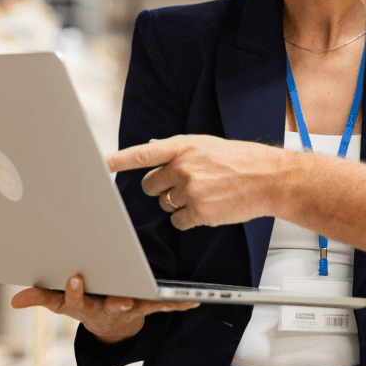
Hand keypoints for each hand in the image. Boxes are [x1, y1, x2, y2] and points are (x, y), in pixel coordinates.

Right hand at [10, 274, 198, 343]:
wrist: (111, 326)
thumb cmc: (85, 303)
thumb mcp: (60, 303)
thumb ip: (40, 297)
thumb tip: (16, 300)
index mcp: (82, 305)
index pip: (74, 299)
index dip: (74, 290)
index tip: (74, 276)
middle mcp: (105, 308)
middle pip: (108, 304)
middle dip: (114, 301)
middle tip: (120, 298)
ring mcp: (127, 308)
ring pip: (136, 305)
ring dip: (145, 302)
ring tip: (157, 298)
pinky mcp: (146, 306)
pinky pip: (162, 305)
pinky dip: (177, 304)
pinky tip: (193, 302)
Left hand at [106, 135, 289, 229]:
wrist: (268, 178)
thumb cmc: (241, 159)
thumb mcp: (207, 145)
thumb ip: (177, 148)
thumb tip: (149, 146)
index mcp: (183, 146)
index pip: (142, 154)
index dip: (117, 160)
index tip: (98, 164)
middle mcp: (183, 166)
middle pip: (150, 185)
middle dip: (161, 188)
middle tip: (184, 184)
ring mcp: (190, 190)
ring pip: (164, 204)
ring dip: (177, 203)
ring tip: (204, 194)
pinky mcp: (198, 211)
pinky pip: (177, 220)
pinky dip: (188, 218)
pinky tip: (207, 208)